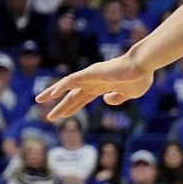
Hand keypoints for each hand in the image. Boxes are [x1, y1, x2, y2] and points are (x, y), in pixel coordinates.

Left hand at [35, 54, 153, 121]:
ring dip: (52, 93)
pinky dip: (61, 86)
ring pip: (66, 85)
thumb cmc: (140, 77)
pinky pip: (72, 80)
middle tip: (49, 117)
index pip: (83, 98)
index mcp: (103, 86)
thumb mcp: (130, 94)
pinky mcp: (91, 72)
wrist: (143, 66)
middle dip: (61, 106)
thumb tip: (106, 101)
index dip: (73, 107)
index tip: (63, 116)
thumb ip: (118, 98)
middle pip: (72, 94)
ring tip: (39, 100)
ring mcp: (91, 76)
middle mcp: (94, 81)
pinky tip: (53, 94)